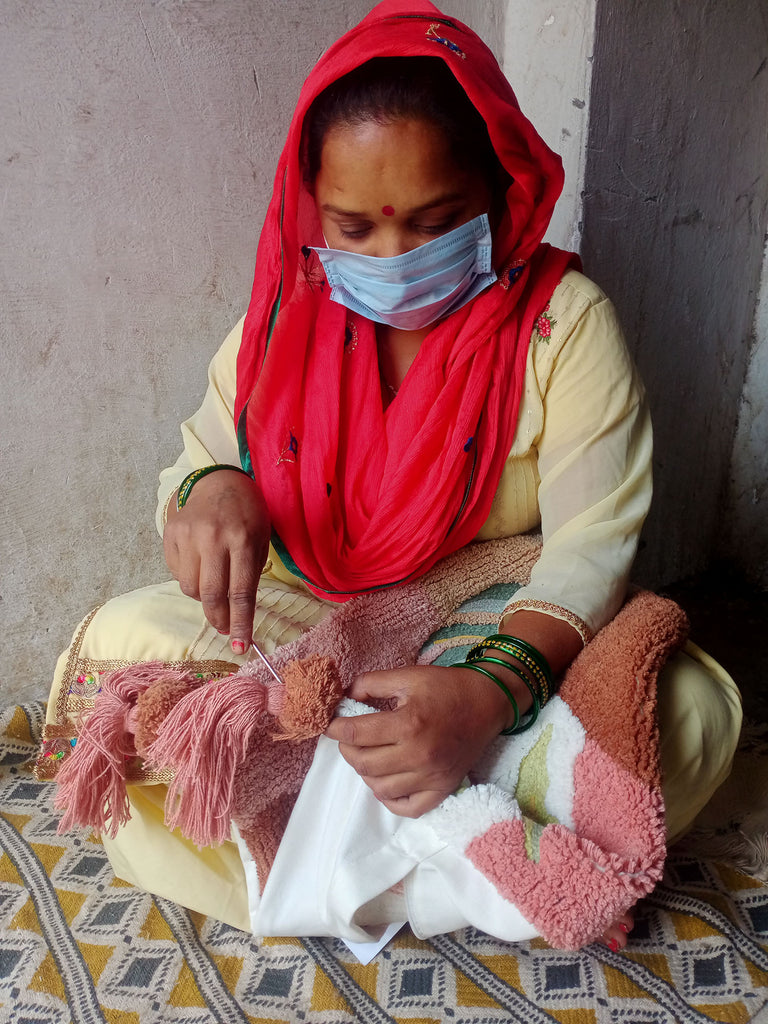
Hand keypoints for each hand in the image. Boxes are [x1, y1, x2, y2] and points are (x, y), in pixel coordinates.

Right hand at [163, 470, 270, 648]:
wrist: (220, 481)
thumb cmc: (248, 515)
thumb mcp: (260, 540)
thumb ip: (250, 574)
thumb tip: (238, 617)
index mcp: (243, 539)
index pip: (241, 592)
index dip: (241, 623)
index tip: (241, 646)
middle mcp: (214, 537)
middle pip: (211, 595)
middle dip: (219, 619)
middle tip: (225, 629)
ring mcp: (189, 534)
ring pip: (190, 588)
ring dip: (203, 597)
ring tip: (214, 583)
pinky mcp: (171, 533)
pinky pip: (177, 573)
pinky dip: (189, 578)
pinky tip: (200, 563)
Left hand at [324, 664, 514, 816]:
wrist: (488, 703)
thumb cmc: (447, 687)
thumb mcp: (408, 675)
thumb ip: (371, 683)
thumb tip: (344, 697)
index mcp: (409, 723)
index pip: (356, 734)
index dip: (336, 729)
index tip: (331, 724)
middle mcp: (419, 755)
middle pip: (363, 764)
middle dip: (348, 749)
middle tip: (351, 737)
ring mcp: (431, 777)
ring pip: (379, 788)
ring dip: (366, 772)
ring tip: (370, 755)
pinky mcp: (442, 790)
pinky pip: (405, 808)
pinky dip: (389, 798)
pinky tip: (387, 779)